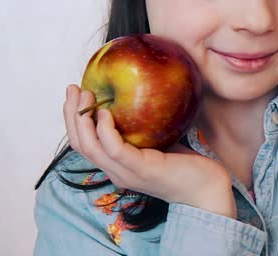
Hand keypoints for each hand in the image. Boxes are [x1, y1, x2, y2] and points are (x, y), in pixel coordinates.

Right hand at [63, 84, 235, 217]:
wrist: (206, 189)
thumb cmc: (185, 164)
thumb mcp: (159, 140)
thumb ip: (144, 126)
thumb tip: (138, 94)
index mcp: (117, 165)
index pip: (84, 144)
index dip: (74, 119)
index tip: (75, 93)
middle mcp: (116, 171)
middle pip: (81, 144)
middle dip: (71, 115)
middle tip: (73, 89)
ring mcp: (127, 172)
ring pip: (90, 148)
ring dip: (82, 120)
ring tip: (85, 95)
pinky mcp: (142, 169)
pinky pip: (115, 150)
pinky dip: (105, 131)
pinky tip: (106, 113)